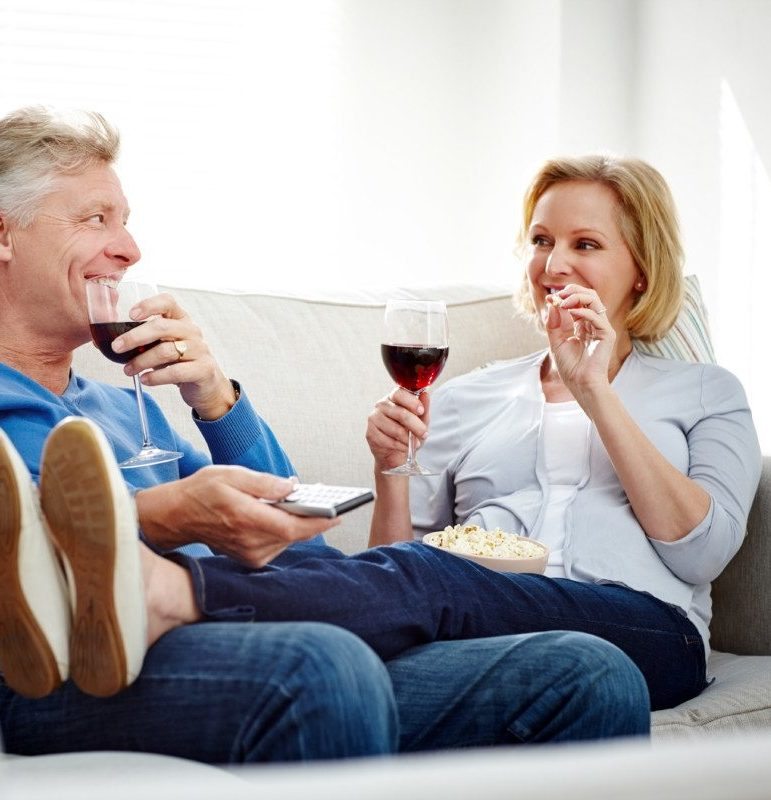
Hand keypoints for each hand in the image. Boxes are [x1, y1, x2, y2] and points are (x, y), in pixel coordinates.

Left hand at [111, 292, 235, 419]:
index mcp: (181, 320)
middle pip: (162, 327)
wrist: (207, 386)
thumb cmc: (180, 363)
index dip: (149, 305)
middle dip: (135, 337)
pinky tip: (146, 379)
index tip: (130, 314)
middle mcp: (192, 331)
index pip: (168, 302)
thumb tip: (101, 342)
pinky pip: (176, 371)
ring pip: (166, 351)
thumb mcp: (162, 346)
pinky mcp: (203, 369)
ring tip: (128, 370)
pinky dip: (156, 377)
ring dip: (142, 361)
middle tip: (117, 347)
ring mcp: (200, 350)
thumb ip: (140, 342)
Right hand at [135, 466, 339, 567]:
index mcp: (246, 519)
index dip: (320, 521)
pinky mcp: (251, 558)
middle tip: (331, 500)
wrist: (176, 516)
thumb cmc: (202, 492)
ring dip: (302, 522)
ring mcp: (250, 554)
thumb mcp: (231, 474)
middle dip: (315, 517)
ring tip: (313, 502)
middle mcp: (250, 542)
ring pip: (289, 539)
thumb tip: (292, 486)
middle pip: (296, 534)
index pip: (293, 527)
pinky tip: (290, 512)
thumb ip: (264, 482)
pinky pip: (280, 543)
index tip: (340, 513)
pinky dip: (288, 528)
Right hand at [366, 387, 430, 471]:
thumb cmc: (409, 433)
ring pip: (396, 429)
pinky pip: (389, 441)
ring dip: (409, 439)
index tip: (421, 411)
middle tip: (424, 433)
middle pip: (400, 413)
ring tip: (415, 443)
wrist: (397, 453)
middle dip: (415, 426)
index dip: (411, 402)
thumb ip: (423, 408)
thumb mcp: (421, 420)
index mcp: (394, 397)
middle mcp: (382, 405)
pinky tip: (405, 447)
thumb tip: (425, 394)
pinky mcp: (371, 433)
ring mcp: (374, 418)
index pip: (399, 393)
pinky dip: (401, 446)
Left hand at [545, 284, 615, 393]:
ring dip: (577, 297)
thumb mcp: (556, 343)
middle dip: (572, 291)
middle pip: (588, 296)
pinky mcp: (607, 334)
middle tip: (557, 296)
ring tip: (562, 302)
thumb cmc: (571, 368)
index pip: (577, 302)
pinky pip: (596, 316)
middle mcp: (593, 324)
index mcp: (582, 325)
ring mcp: (601, 328)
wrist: (581, 384)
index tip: (548, 299)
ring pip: (594, 300)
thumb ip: (553, 325)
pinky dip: (582, 311)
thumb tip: (551, 306)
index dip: (563, 297)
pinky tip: (570, 312)